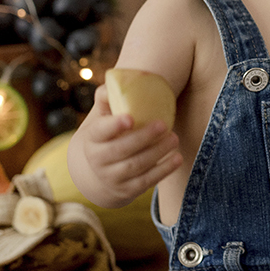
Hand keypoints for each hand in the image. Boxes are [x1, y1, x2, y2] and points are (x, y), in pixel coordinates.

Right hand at [71, 86, 182, 207]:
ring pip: (136, 166)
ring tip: (174, 139)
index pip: (100, 131)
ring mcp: (112, 177)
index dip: (114, 125)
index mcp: (92, 139)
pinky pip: (146, 182)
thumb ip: (107, 98)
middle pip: (121, 150)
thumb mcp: (103, 116)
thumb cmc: (108, 134)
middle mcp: (98, 160)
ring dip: (157, 152)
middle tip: (164, 124)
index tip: (130, 118)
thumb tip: (114, 81)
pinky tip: (176, 158)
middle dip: (144, 138)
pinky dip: (163, 170)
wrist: (101, 171)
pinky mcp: (127, 189)